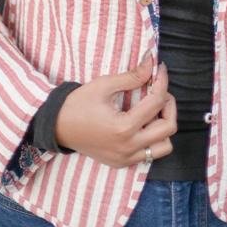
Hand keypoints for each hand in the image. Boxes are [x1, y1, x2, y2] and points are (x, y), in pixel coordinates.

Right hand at [54, 55, 176, 167]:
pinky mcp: (122, 163)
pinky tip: (142, 123)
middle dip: (168, 104)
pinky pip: (150, 154)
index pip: (156, 102)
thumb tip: (152, 62)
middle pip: (168, 127)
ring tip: (153, 110)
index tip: (159, 69)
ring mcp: (126, 158)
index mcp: (124, 127)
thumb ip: (132, 76)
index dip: (162, 81)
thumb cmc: (79, 103)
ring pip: (164, 146)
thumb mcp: (104, 85)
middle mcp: (128, 147)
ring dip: (164, 126)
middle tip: (158, 90)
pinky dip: (153, 138)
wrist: (57, 127)